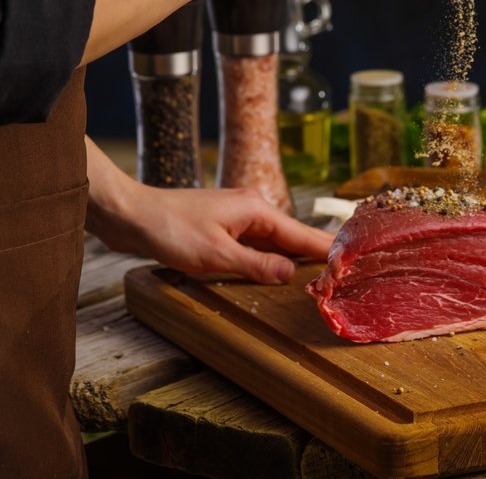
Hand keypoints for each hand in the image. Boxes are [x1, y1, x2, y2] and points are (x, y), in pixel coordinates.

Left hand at [85, 138, 332, 283]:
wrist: (131, 214)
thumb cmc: (170, 230)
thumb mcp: (216, 255)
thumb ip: (256, 265)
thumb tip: (292, 274)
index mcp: (257, 210)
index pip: (302, 234)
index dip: (327, 251)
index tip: (353, 263)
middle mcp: (252, 209)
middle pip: (292, 237)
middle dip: (315, 255)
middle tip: (343, 275)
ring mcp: (237, 217)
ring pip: (274, 242)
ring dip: (291, 259)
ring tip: (319, 276)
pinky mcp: (222, 227)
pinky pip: (255, 244)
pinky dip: (269, 258)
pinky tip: (276, 271)